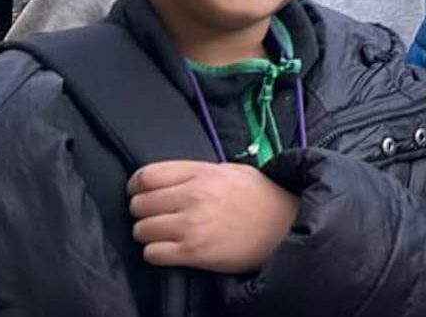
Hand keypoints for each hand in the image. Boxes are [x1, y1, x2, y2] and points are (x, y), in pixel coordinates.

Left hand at [128, 160, 297, 273]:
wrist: (288, 226)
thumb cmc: (264, 199)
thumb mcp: (232, 171)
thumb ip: (197, 173)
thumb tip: (166, 181)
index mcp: (202, 173)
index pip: (146, 176)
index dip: (137, 186)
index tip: (141, 192)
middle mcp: (194, 197)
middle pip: (138, 204)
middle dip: (144, 212)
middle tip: (158, 215)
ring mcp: (192, 226)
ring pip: (141, 230)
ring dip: (150, 234)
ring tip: (167, 234)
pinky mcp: (194, 252)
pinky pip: (152, 254)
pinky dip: (157, 253)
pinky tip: (173, 249)